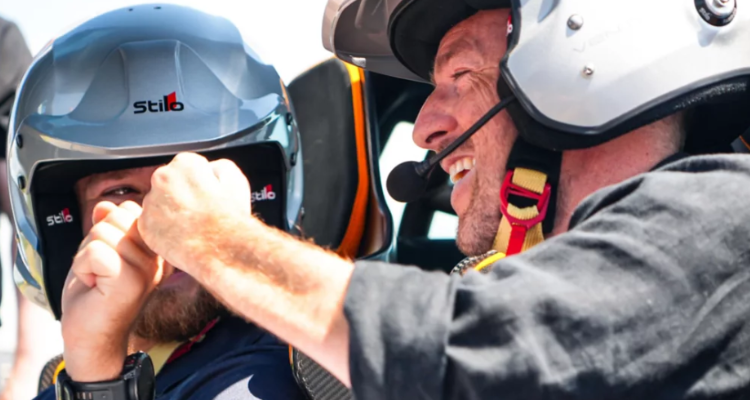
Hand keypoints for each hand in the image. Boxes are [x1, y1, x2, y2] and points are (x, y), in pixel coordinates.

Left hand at [61, 201, 163, 381]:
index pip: (131, 209)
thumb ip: (107, 226)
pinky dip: (83, 267)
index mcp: (156, 249)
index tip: (110, 257)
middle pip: (117, 216)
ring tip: (97, 278)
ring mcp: (146, 269)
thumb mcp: (101, 251)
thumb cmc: (96, 296)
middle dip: (96, 239)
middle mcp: (158, 257)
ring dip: (87, 255)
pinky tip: (92, 286)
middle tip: (100, 269)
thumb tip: (103, 205)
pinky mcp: (129, 281)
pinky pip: (95, 251)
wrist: (91, 338)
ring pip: (103, 232)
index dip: (109, 227)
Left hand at [138, 152, 250, 274]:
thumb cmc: (229, 218)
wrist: (221, 250)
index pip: (188, 166)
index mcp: (185, 164)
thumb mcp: (236, 180)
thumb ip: (219, 166)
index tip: (205, 194)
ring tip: (191, 226)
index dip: (200, 181)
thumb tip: (210, 169)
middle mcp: (162, 178)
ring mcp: (150, 202)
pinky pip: (151, 224)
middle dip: (181, 194)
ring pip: (159, 203)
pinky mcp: (144, 225)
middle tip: (198, 211)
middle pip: (169, 182)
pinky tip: (181, 236)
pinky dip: (163, 230)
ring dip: (171, 211)